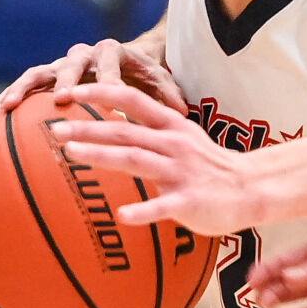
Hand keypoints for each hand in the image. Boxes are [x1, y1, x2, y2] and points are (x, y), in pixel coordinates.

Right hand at [0, 38, 186, 119]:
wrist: (127, 57)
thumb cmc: (143, 73)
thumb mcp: (159, 81)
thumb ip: (168, 93)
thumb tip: (181, 111)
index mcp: (113, 52)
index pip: (111, 64)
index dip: (109, 80)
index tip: (109, 100)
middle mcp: (83, 55)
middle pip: (72, 63)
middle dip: (67, 80)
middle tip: (62, 99)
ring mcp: (60, 66)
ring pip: (38, 73)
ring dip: (22, 89)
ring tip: (5, 108)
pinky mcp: (44, 78)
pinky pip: (23, 88)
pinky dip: (7, 99)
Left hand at [52, 83, 262, 234]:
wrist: (251, 188)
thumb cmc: (210, 166)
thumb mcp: (182, 138)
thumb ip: (150, 131)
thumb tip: (111, 124)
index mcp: (171, 126)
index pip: (132, 100)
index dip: (102, 92)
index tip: (71, 90)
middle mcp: (173, 144)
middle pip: (124, 132)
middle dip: (88, 129)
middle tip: (55, 130)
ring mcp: (181, 172)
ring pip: (136, 159)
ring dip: (102, 155)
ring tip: (71, 153)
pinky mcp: (189, 200)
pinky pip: (163, 206)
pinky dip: (142, 211)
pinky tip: (122, 217)